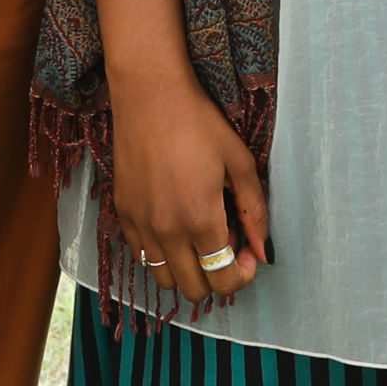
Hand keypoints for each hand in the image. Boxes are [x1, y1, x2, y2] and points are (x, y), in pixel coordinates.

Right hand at [110, 66, 268, 310]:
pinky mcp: (123, 213)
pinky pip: (142, 255)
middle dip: (217, 276)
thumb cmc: (200, 123)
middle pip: (194, 289)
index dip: (242, 275)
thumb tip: (264, 253)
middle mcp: (167, 231)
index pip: (223, 280)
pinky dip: (161, 253)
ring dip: (186, 269)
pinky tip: (173, 223)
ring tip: (198, 237)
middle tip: (226, 244)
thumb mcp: (239, 163)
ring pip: (164, 279)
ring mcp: (140, 224)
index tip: (247, 252)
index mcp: (201, 219)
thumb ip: (254, 212)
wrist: (150, 96)